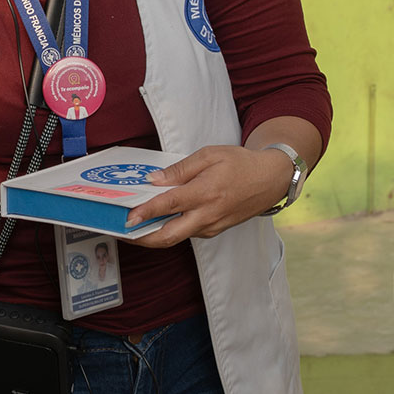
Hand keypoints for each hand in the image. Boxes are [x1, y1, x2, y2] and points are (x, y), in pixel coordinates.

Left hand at [128, 146, 290, 247]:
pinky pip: (187, 233)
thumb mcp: (209, 155)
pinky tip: (158, 220)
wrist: (270, 180)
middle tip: (122, 231)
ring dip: (154, 234)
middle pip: (168, 236)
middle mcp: (207, 215)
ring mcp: (211, 226)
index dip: (145, 213)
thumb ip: (180, 169)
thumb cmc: (240, 164)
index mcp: (205, 192)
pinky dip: (170, 229)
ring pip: (176, 237)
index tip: (127, 217)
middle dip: (142, 238)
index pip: (169, 206)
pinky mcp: (214, 231)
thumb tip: (155, 180)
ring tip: (134, 224)